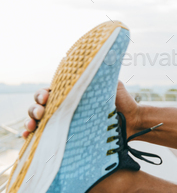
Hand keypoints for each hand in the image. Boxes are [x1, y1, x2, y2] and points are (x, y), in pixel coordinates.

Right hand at [24, 81, 141, 137]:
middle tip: (41, 111)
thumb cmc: (122, 101)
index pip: (48, 93)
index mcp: (71, 95)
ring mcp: (66, 123)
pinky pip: (47, 138)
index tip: (45, 98)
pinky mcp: (68, 137)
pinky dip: (33, 138)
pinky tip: (28, 138)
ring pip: (39, 121)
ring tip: (32, 126)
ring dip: (30, 122)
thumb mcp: (111, 83)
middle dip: (35, 108)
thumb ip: (100, 72)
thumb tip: (98, 53)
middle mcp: (65, 108)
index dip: (41, 95)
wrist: (131, 121)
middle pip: (39, 107)